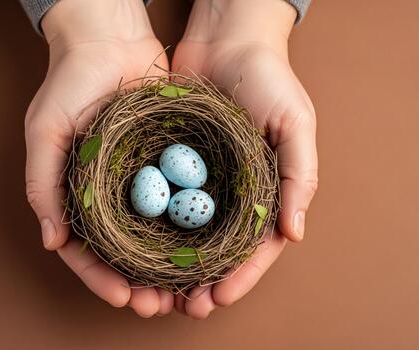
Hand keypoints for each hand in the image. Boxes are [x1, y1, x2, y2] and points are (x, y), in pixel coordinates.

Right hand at [24, 0, 172, 316]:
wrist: (108, 40)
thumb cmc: (69, 83)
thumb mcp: (45, 132)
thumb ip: (42, 185)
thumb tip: (52, 241)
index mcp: (77, 193)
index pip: (87, 250)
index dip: (102, 278)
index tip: (123, 298)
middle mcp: (110, 192)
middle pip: (126, 250)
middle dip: (141, 282)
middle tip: (160, 306)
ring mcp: (141, 179)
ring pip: (156, 233)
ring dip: (169, 265)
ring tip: (186, 290)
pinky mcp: (168, 161)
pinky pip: (180, 199)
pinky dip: (189, 227)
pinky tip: (204, 247)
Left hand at [172, 0, 317, 317]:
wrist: (227, 39)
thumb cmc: (268, 78)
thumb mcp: (295, 123)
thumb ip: (299, 176)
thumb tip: (295, 233)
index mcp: (266, 188)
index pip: (255, 246)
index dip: (239, 276)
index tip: (217, 299)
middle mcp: (233, 190)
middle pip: (218, 247)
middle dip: (202, 281)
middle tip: (182, 307)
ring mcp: (202, 178)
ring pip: (187, 233)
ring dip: (174, 265)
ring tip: (158, 291)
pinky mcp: (173, 162)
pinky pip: (163, 200)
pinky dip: (154, 227)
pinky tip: (139, 248)